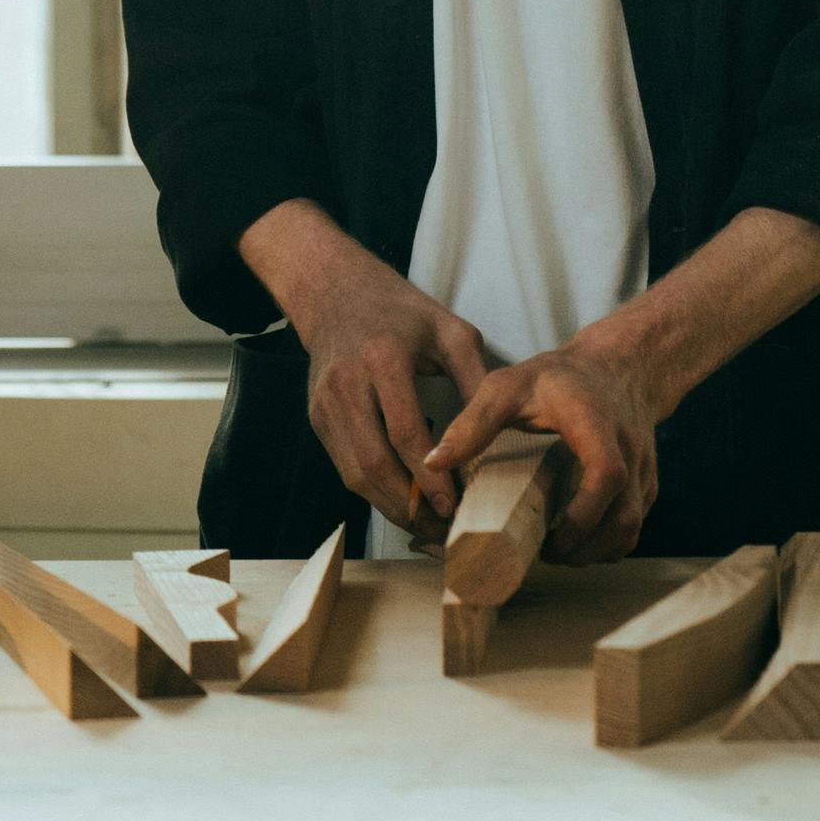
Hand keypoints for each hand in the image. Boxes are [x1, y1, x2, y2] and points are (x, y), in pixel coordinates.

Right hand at [239, 202, 489, 535]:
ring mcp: (326, 404)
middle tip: (443, 528)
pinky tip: (402, 501)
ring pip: (355, 474)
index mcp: (384, 358)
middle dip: (410, 505)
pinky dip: (373, 491)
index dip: (431, 477)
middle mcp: (348, 384)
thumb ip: (477, 379)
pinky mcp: (317, 418)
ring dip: (390, 507)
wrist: (336, 292)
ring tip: (427, 525)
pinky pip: (345, 466)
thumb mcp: (450, 331)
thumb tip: (502, 433)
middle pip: (375, 463)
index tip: (455, 504)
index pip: (406, 432)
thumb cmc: (401, 310)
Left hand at [425, 329, 663, 565]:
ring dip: (598, 551)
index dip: (584, 513)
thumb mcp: (510, 385)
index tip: (552, 534)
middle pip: (624, 515)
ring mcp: (643, 469)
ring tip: (559, 553)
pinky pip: (635, 523)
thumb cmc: (560, 377)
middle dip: (586, 547)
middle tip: (547, 555)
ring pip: (632, 527)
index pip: (608, 473)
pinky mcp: (647, 482)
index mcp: (596, 425)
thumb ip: (474, 421)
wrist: (619, 364)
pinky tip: (579, 543)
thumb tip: (434, 463)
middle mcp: (629, 449)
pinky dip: (608, 543)